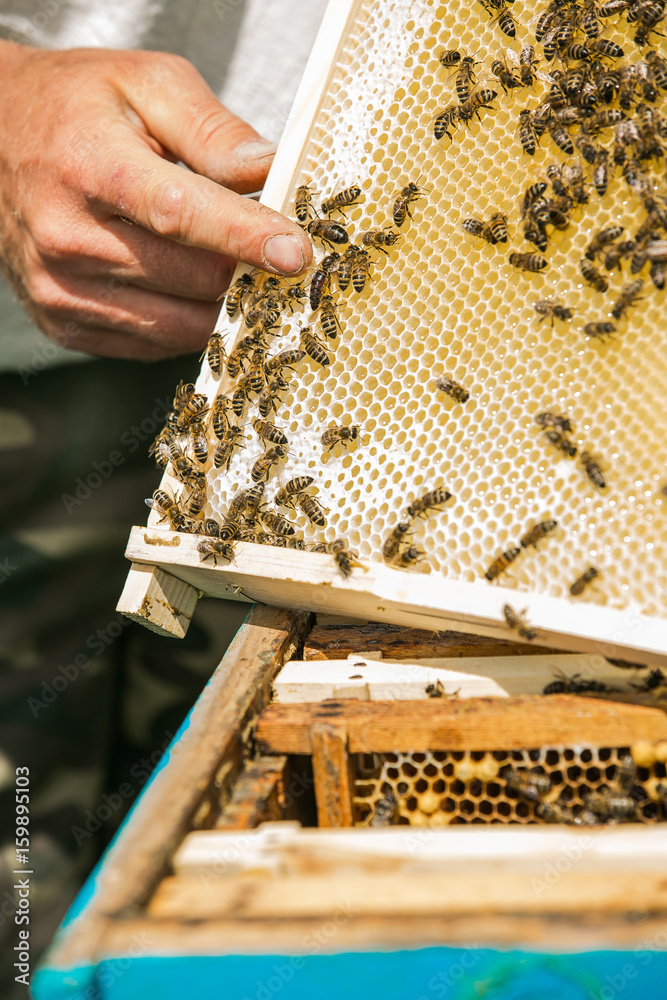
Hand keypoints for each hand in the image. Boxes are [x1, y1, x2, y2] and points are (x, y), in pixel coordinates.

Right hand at [0, 42, 311, 359]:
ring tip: (232, 270)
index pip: (178, 213)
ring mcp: (61, 290)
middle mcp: (67, 237)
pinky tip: (186, 287)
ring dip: (220, 304)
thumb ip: (212, 129)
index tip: (295, 252)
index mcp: (89, 166)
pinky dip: (185, 323)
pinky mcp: (65, 326)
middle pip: (190, 279)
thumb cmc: (76, 109)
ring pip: (178, 326)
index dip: (244, 237)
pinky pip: (153, 345)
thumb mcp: (145, 84)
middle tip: (272, 253)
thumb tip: (273, 170)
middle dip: (244, 269)